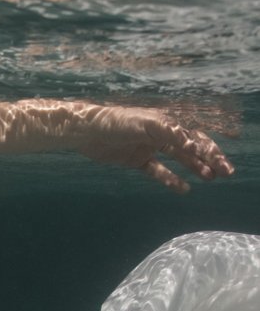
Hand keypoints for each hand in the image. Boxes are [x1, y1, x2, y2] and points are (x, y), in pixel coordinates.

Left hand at [78, 106, 233, 193]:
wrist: (86, 132)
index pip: (194, 137)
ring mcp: (149, 148)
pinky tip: (183, 189)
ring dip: (195, 168)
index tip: (224, 161)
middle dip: (209, 159)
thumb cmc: (116, 122)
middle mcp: (161, 135)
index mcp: (166, 123)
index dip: (211, 148)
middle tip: (225, 173)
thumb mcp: (145, 124)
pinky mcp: (137, 160)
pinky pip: (158, 171)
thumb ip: (170, 133)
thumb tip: (194, 145)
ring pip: (178, 159)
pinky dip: (170, 179)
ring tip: (209, 178)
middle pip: (191, 148)